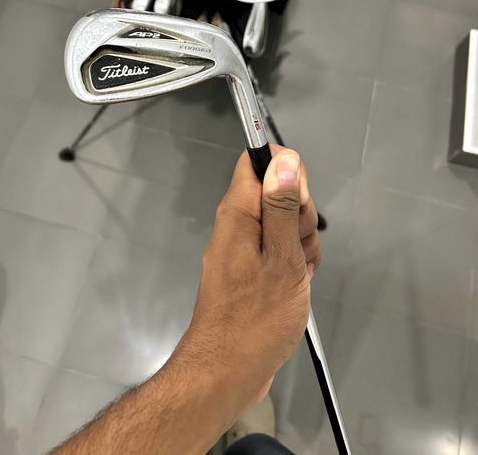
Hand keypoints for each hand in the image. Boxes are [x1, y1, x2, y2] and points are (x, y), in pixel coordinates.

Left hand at [174, 146, 319, 410]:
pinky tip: (298, 284)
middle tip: (299, 247)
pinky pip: (278, 250)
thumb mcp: (281, 257)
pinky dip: (295, 262)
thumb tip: (283, 158)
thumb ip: (282, 206)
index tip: (300, 202)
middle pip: (276, 192)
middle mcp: (237, 225)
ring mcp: (244, 249)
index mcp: (238, 212)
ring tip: (299, 273)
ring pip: (283, 223)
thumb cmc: (256, 317)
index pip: (257, 161)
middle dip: (300, 214)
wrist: (228, 372)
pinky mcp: (251, 270)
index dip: (286, 170)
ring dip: (301, 242)